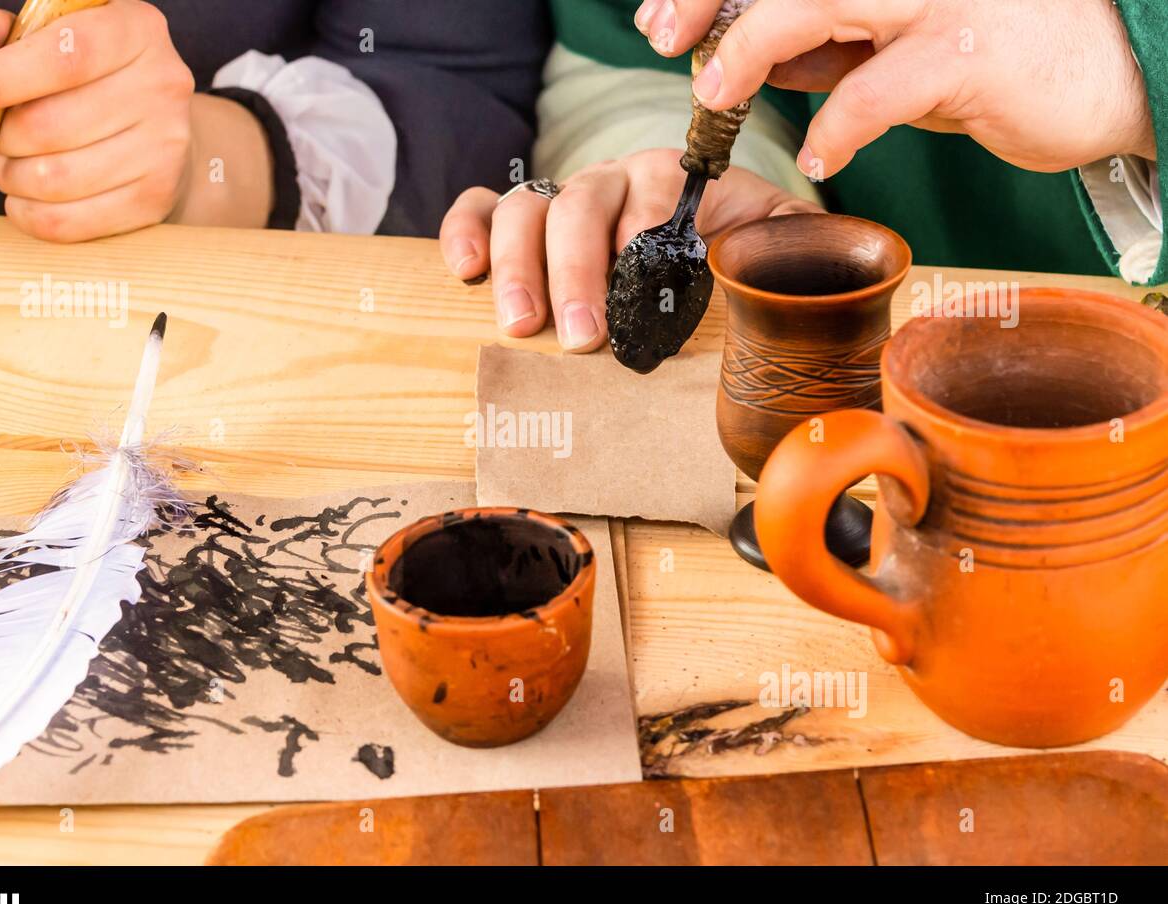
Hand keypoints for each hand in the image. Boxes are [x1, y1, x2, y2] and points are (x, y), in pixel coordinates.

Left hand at [0, 2, 195, 241]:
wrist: (160, 133)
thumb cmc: (93, 82)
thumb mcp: (51, 42)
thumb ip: (1, 35)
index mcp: (136, 30)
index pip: (64, 55)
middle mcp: (162, 85)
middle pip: (50, 125)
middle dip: (1, 138)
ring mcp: (165, 147)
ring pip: (55, 178)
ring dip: (13, 177)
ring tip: (12, 166)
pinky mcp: (156, 198)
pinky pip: (70, 221)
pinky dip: (30, 214)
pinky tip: (27, 198)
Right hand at [439, 150, 820, 351]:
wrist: (689, 231)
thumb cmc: (725, 240)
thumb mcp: (767, 233)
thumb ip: (792, 241)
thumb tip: (823, 259)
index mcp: (670, 181)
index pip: (651, 193)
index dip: (643, 230)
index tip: (642, 276)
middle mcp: (609, 183)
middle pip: (580, 207)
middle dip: (578, 271)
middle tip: (583, 335)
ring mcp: (561, 200)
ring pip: (525, 211)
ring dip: (519, 266)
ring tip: (523, 325)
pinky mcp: (521, 220)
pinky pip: (479, 209)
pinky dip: (465, 232)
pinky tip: (465, 271)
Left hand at [636, 0, 1156, 175]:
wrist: (1115, 75)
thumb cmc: (1002, 56)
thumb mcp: (901, 43)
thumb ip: (832, 46)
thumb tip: (751, 63)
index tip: (663, 16)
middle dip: (714, 1)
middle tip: (663, 39)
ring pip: (822, 0)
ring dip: (754, 45)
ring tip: (716, 94)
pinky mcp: (973, 50)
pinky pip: (882, 86)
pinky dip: (839, 123)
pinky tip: (819, 152)